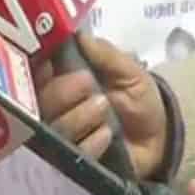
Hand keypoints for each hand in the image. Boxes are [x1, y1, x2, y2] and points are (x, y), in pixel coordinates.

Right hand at [33, 33, 168, 179]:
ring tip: (105, 107)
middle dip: (61, 90)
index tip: (50, 62)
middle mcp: (55, 106)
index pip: (35, 69)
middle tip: (88, 83)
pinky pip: (74, 151)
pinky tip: (108, 134)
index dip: (37, 64)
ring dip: (80, 115)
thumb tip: (79, 34)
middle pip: (39, 99)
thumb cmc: (137, 96)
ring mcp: (63, 134)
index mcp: (62, 78)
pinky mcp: (76, 160)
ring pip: (54, 126)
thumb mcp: (128, 70)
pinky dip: (92, 141)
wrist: (159, 138)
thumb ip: (105, 54)